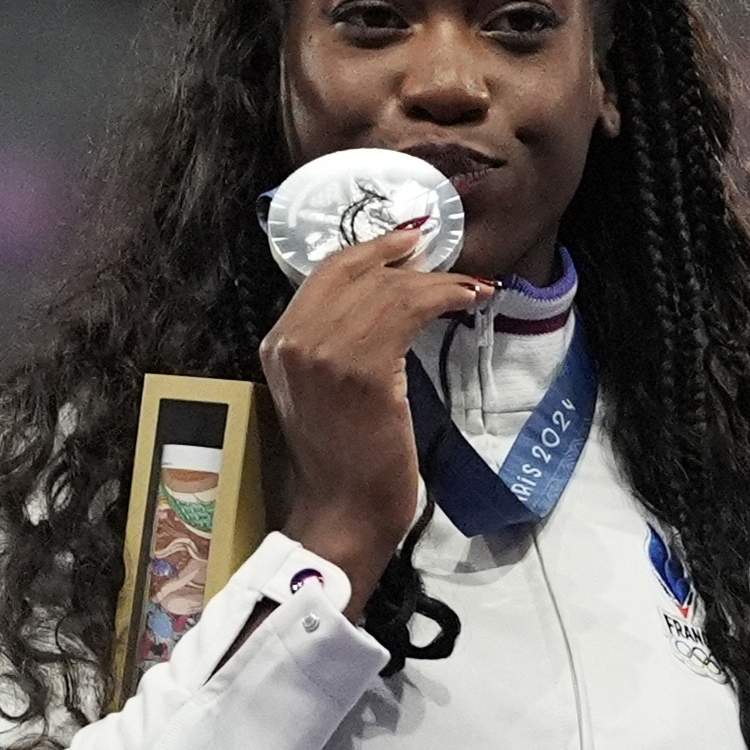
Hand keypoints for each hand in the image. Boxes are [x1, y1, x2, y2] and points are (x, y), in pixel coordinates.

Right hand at [258, 227, 494, 611]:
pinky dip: (445, 297)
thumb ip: (338, 345)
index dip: (369, 250)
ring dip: (437, 281)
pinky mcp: (363, 370)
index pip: (324, 274)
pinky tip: (469, 300)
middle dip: (403, 256)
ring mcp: (323, 354)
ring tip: (470, 286)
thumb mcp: (327, 391)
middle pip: (353, 271)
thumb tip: (384, 302)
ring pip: (386, 288)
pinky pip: (408, 311)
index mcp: (278, 344)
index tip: (406, 241)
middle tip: (442, 253)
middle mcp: (292, 342)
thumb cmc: (346, 459)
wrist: (343, 508)